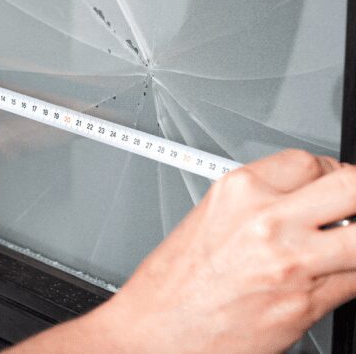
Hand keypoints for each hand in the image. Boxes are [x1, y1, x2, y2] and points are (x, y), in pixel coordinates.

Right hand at [9, 150, 355, 352]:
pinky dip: (351, 276)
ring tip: (342, 247)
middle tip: (353, 211)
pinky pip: (355, 280)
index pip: (310, 161)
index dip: (330, 173)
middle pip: (352, 185)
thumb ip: (260, 203)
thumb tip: (304, 202)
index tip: (335, 185)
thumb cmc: (173, 283)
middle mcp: (267, 219)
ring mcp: (290, 261)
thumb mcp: (209, 219)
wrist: (154, 330)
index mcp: (238, 190)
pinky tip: (332, 277)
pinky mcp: (304, 304)